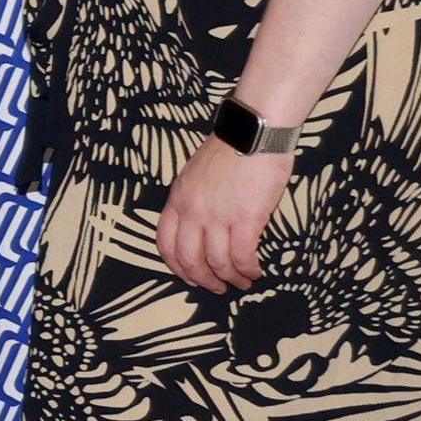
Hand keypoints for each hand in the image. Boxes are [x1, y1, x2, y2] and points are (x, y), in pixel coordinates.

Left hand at [156, 136, 295, 294]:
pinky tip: (255, 272)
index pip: (165, 244)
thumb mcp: (195, 175)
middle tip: (216, 289)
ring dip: (230, 279)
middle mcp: (192, 211)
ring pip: (217, 263)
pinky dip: (248, 270)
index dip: (176, 267)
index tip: (189, 277)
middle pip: (188, 259)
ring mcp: (218, 216)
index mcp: (177, 200)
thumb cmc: (230, 149)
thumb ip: (192, 200)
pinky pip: (242, 256)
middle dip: (202, 280)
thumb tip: (200, 225)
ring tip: (241, 283)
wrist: (254, 132)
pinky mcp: (246, 219)